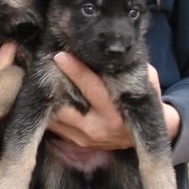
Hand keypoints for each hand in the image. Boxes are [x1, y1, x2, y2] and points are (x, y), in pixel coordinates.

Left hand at [47, 52, 180, 150]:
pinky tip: (42, 91)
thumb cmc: (146, 100)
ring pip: (57, 117)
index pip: (93, 89)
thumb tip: (121, 47)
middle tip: (43, 62)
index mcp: (118, 114)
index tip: (60, 55)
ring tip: (39, 74)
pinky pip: (55, 125)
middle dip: (54, 83)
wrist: (142, 135)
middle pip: (69, 106)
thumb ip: (138, 67)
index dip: (76, 71)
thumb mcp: (149, 81)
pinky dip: (47, 108)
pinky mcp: (75, 141)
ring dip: (47, 96)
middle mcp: (99, 128)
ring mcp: (85, 138)